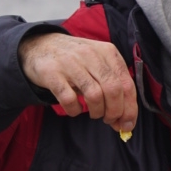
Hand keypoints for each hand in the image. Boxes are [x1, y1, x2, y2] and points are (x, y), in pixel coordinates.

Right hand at [18, 32, 137, 133]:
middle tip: (109, 120)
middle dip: (115, 112)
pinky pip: (69, 100)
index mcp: (108, 52)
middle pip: (113, 90)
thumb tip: (126, 120)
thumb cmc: (76, 61)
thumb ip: (114, 86)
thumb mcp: (99, 63)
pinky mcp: (53, 74)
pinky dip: (74, 110)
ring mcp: (71, 63)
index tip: (127, 124)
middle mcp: (91, 55)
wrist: (41, 46)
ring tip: (94, 113)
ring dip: (97, 112)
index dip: (130, 109)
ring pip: (94, 96)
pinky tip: (74, 109)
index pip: (127, 84)